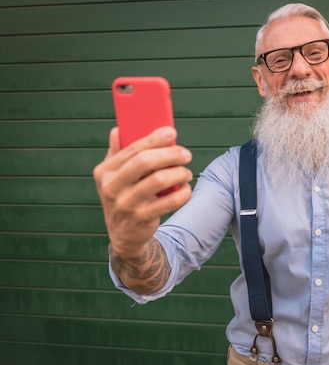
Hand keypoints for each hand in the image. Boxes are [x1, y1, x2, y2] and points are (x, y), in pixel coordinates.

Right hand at [93, 126, 192, 257]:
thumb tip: (118, 129)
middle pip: (145, 162)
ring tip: (186, 173)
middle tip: (186, 154)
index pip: (132, 149)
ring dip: (179, 173)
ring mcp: (126, 204)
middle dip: (170, 154)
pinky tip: (185, 189)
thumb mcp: (113, 177)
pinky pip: (170, 201)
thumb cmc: (123, 197)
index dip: (154, 138)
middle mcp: (112, 187)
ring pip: (160, 180)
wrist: (124, 235)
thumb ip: (117, 153)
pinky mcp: (142, 218)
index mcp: (105, 171)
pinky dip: (183, 193)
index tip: (171, 132)